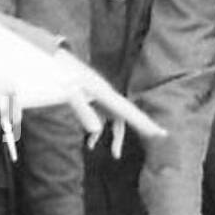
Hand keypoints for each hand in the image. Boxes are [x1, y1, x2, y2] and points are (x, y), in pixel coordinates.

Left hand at [50, 49, 164, 143]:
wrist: (53, 60)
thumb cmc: (62, 74)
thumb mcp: (71, 92)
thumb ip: (83, 111)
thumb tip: (95, 132)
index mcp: (106, 94)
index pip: (131, 112)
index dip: (146, 123)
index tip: (162, 133)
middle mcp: (108, 95)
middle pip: (131, 113)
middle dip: (143, 126)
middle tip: (161, 135)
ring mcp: (101, 97)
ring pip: (117, 119)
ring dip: (116, 137)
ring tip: (114, 155)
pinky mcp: (93, 99)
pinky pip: (103, 118)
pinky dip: (99, 132)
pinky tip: (90, 143)